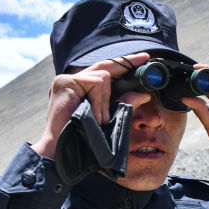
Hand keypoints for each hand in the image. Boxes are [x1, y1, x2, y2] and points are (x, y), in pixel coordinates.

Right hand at [33, 53, 151, 158]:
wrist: (62, 150)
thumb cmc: (82, 137)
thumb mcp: (108, 118)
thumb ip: (123, 104)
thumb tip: (144, 94)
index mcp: (82, 87)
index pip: (105, 70)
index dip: (124, 63)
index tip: (144, 58)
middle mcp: (73, 80)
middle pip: (105, 66)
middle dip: (127, 63)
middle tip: (145, 57)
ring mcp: (67, 79)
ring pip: (103, 76)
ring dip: (106, 100)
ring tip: (99, 119)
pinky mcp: (65, 82)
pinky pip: (95, 82)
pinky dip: (99, 100)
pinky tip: (93, 115)